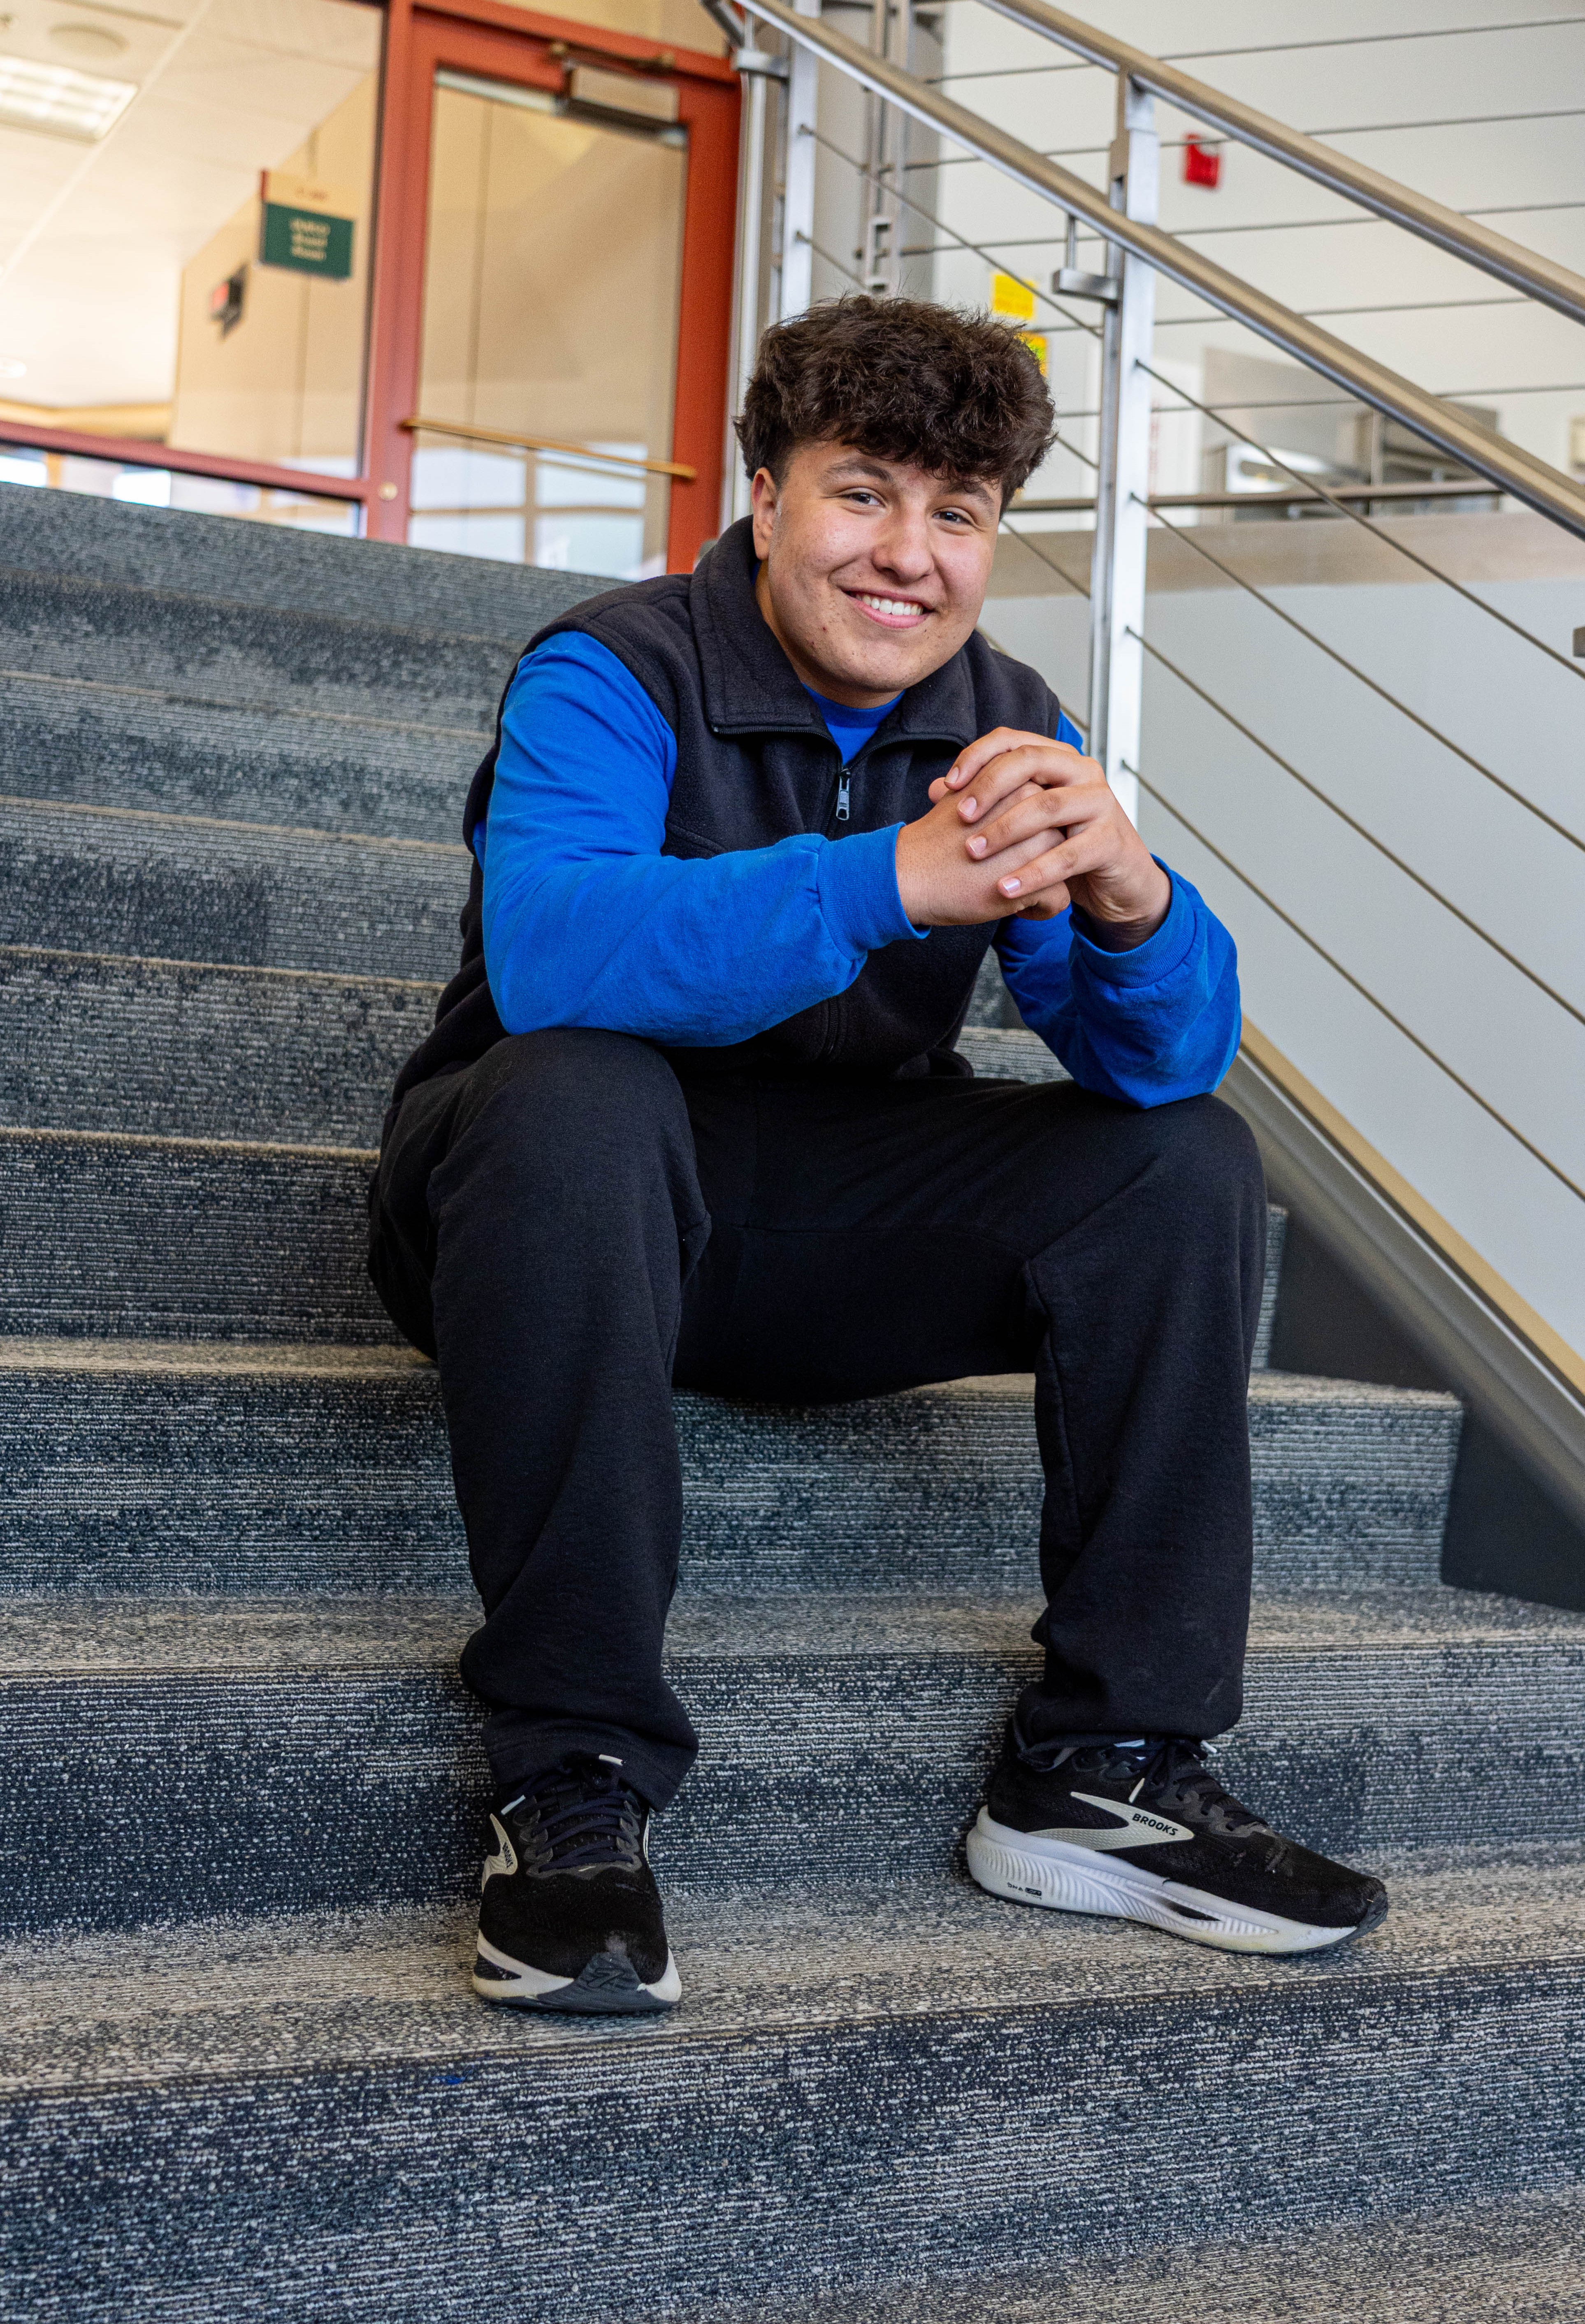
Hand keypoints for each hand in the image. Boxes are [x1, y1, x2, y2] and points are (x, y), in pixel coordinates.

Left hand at [909, 728, 1171, 934]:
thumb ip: (984, 801)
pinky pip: (1067, 855)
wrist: (1115, 879)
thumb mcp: (1023, 818)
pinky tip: (1005, 889)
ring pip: (1047, 806)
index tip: (949, 785)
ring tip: (974, 852)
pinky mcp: (1109, 841)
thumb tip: (937, 789)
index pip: (1012, 740)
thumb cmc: (1064, 842)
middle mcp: (1081, 771)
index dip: (976, 757)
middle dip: (989, 787)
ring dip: (1005, 829)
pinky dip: (1033, 873)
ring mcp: (1099, 803)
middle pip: (1030, 762)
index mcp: (1057, 758)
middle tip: (961, 817)